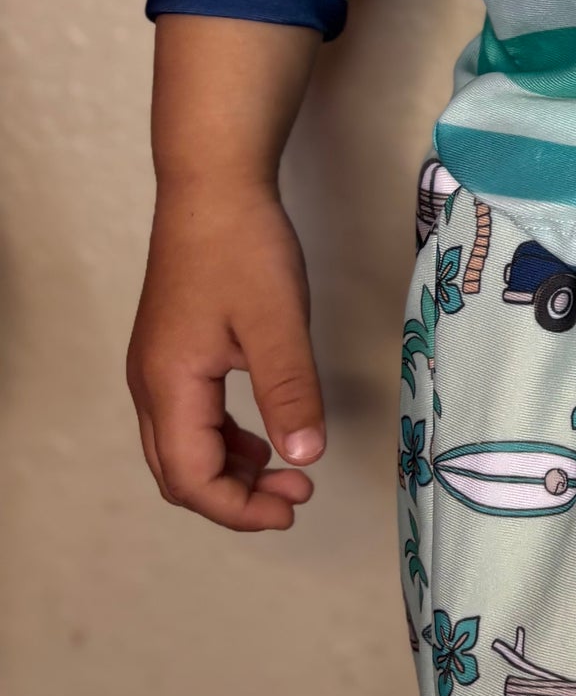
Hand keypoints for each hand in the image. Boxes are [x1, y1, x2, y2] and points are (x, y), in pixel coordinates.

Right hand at [127, 180, 325, 530]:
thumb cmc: (242, 247)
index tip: (293, 507)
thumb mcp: (277, 323)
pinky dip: (226, 441)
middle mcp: (151, 384)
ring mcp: (157, 369)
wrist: (213, 187)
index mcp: (169, 384)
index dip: (239, 508)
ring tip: (289, 471)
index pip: (191, 477)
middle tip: (295, 496)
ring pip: (183, 448)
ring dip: (232, 471)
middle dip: (235, 497)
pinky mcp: (172, 353)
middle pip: (178, 472)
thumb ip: (290, 392)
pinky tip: (266, 437)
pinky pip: (190, 419)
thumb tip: (305, 456)